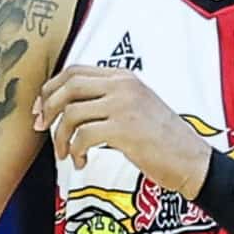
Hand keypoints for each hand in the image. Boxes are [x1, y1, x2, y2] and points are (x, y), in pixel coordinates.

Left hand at [33, 65, 213, 194]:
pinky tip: (81, 162)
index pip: (76, 71)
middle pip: (68, 86)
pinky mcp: (124, 129)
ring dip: (60, 136)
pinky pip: (83, 136)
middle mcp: (123, 86)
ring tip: (65, 153)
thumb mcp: (136, 108)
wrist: (192, 160)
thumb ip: (107, 101)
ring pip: (71, 112)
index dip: (52, 88)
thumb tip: (67, 108)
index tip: (42, 108)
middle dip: (48, 107)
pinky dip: (75, 151)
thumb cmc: (163, 140)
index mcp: (125, 77)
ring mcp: (124, 106)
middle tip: (41, 127)